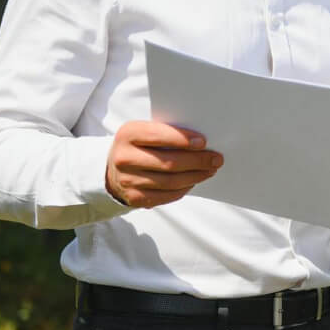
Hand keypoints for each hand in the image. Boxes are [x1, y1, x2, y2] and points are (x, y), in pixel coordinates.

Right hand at [105, 120, 221, 207]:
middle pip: (169, 162)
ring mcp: (128, 180)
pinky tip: (193, 182)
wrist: (112, 169)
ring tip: (209, 170)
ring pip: (170, 181)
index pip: (159, 136)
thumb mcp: (144, 132)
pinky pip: (165, 195)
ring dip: (195, 176)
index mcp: (128, 134)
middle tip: (216, 159)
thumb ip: (166, 133)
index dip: (183, 140)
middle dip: (197, 161)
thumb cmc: (138, 146)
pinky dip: (183, 189)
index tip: (203, 142)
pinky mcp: (134, 198)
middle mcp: (124, 158)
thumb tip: (201, 143)